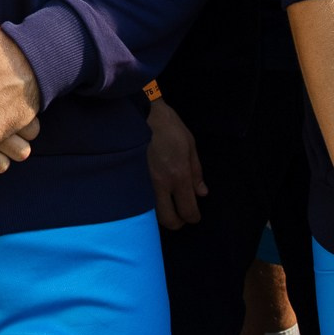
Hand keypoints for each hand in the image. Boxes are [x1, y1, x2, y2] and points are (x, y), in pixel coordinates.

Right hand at [144, 99, 205, 229]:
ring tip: (167, 204)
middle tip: (180, 212)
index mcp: (178, 175)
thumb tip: (202, 193)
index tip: (194, 215)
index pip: (188, 210)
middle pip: (168, 220)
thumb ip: (196, 172)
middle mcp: (160, 184)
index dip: (193, 217)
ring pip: (152, 214)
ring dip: (162, 213)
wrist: (140, 112)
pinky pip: (141, 201)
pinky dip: (149, 204)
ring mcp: (143, 183)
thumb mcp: (190, 145)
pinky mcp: (131, 179)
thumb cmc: (168, 126)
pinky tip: (153, 195)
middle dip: (177, 222)